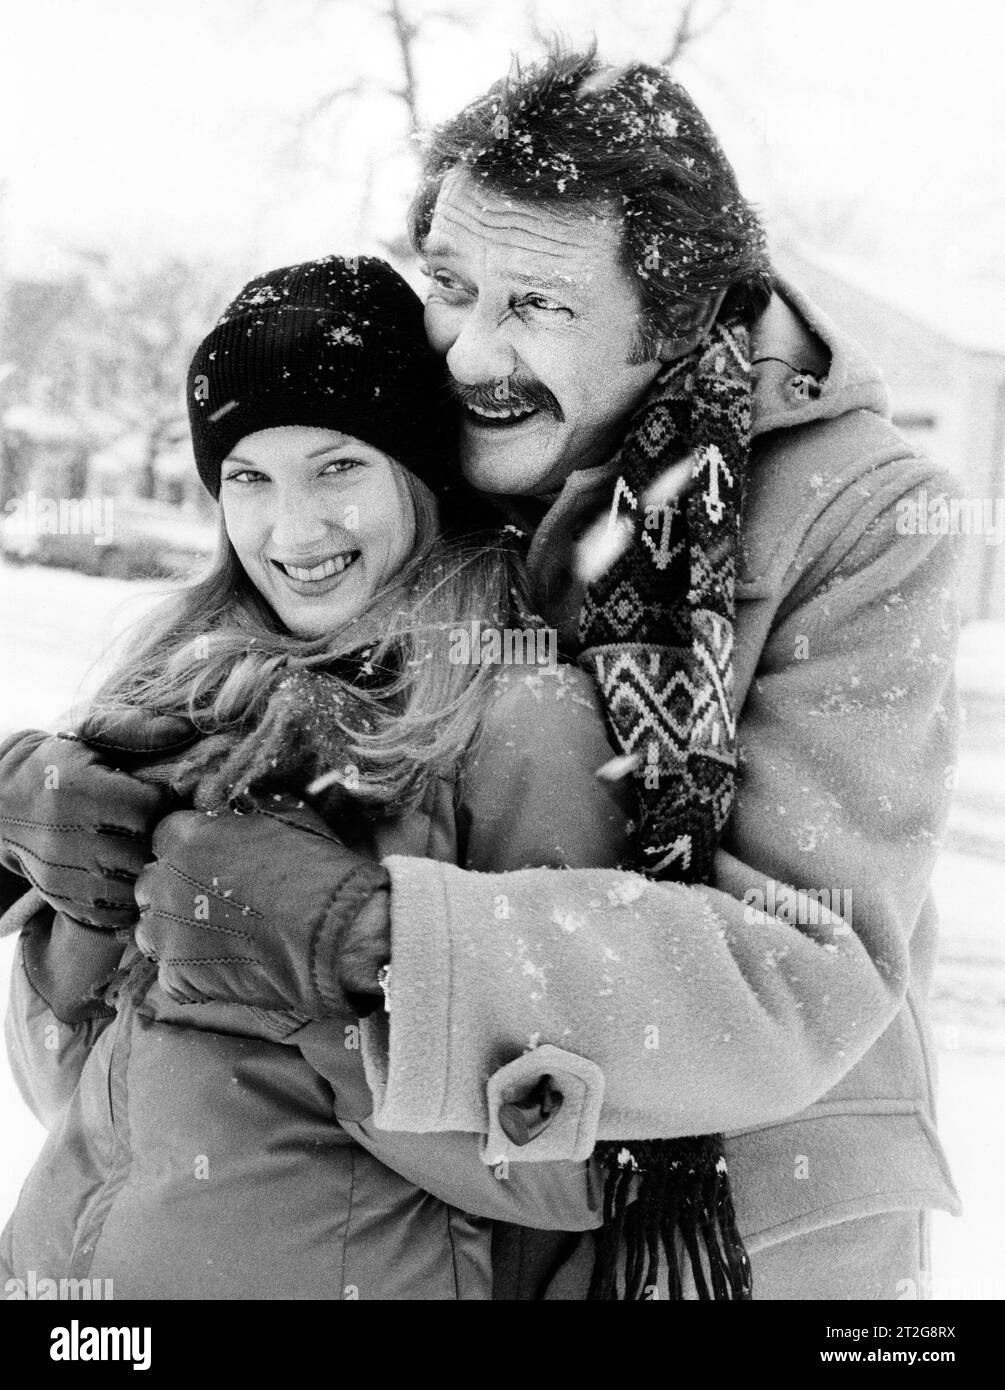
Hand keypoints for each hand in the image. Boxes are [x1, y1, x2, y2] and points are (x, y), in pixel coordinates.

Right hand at [0, 726, 177, 928]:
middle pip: (147, 847)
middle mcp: (69, 835)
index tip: (160, 794)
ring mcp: (66, 874)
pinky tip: (131, 875)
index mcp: (79, 789)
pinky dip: (134, 898)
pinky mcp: (67, 900)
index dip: (164, 799)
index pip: (151, 804)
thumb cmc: (58, 766)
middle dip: (160, 835)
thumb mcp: (91, 737)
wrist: (2, 807)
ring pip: (137, 883)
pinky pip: (119, 912)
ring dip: (150, 868)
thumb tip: (184, 727)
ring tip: (146, 849)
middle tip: (158, 824)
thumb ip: (138, 729)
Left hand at [134, 795, 390, 1015]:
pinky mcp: (177, 977)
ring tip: (215, 937)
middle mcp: (163, 882)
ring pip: (151, 931)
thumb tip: (244, 804)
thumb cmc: (316, 870)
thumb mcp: (287, 816)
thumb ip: (249, 810)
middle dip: (175, 890)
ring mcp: (166, 934)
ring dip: (176, 931)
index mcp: (185, 837)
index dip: (191, 848)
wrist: (334, 936)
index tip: (213, 860)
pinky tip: (225, 966)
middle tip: (214, 901)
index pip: (165, 837)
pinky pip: (170, 974)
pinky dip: (192, 973)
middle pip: (151, 884)